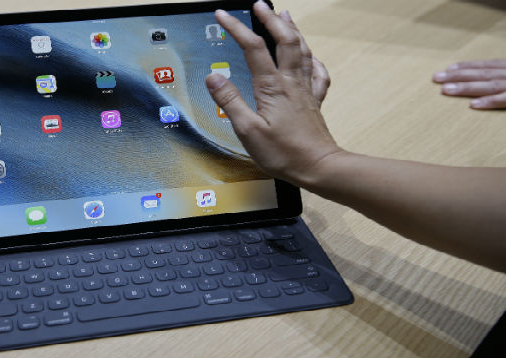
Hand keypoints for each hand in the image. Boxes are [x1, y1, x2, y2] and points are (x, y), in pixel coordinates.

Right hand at [205, 1, 340, 185]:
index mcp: (272, 87)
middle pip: (284, 40)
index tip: (223, 16)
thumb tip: (214, 77)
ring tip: (285, 15)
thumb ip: (230, 101)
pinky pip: (318, 73)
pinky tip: (311, 56)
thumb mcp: (248, 130)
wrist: (319, 166)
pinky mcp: (314, 102)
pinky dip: (313, 59)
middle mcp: (291, 83)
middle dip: (270, 19)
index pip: (253, 48)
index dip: (237, 28)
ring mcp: (306, 90)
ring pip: (302, 50)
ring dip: (292, 30)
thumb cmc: (284, 153)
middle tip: (260, 4)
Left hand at [433, 59, 505, 108]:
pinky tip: (472, 104)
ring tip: (445, 90)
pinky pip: (504, 100)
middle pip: (482, 74)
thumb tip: (486, 76)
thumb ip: (503, 73)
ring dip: (466, 87)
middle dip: (458, 76)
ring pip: (489, 86)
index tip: (448, 68)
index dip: (467, 66)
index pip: (486, 66)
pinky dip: (489, 101)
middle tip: (436, 78)